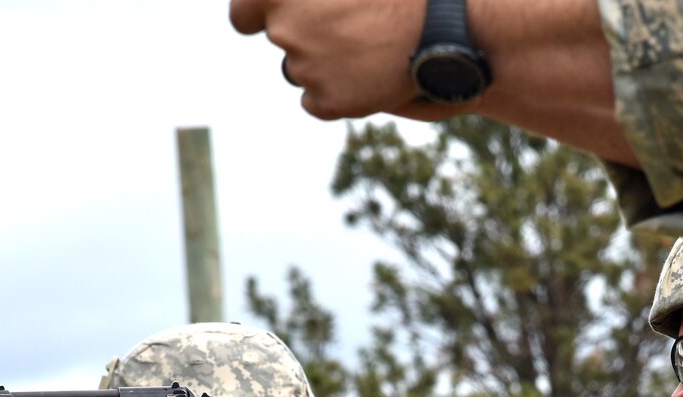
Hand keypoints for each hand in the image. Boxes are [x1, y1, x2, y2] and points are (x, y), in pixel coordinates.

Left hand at [230, 0, 423, 119]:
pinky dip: (336, 92)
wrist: (439, 26)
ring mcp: (305, 68)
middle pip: (282, 40)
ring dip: (325, 61)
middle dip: (305, 33)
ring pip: (301, 70)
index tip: (272, 19)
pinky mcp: (329, 101)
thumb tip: (287, 5)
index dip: (258, 17)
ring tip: (368, 45)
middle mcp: (284, 29)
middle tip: (348, 25)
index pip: (242, 16)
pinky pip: (317, 101)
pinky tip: (367, 72)